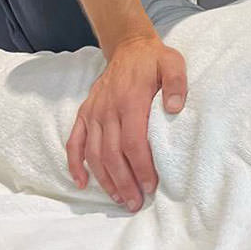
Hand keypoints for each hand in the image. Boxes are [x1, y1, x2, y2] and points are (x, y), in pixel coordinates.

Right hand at [66, 34, 186, 210]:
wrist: (129, 46)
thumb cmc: (154, 60)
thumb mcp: (173, 64)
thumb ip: (176, 84)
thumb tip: (176, 108)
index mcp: (130, 100)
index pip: (133, 142)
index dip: (141, 167)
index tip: (151, 185)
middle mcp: (108, 109)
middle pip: (112, 154)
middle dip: (124, 182)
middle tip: (135, 203)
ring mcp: (94, 112)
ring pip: (93, 153)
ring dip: (105, 179)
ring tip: (120, 198)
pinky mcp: (85, 113)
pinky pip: (74, 142)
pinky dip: (75, 164)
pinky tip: (82, 183)